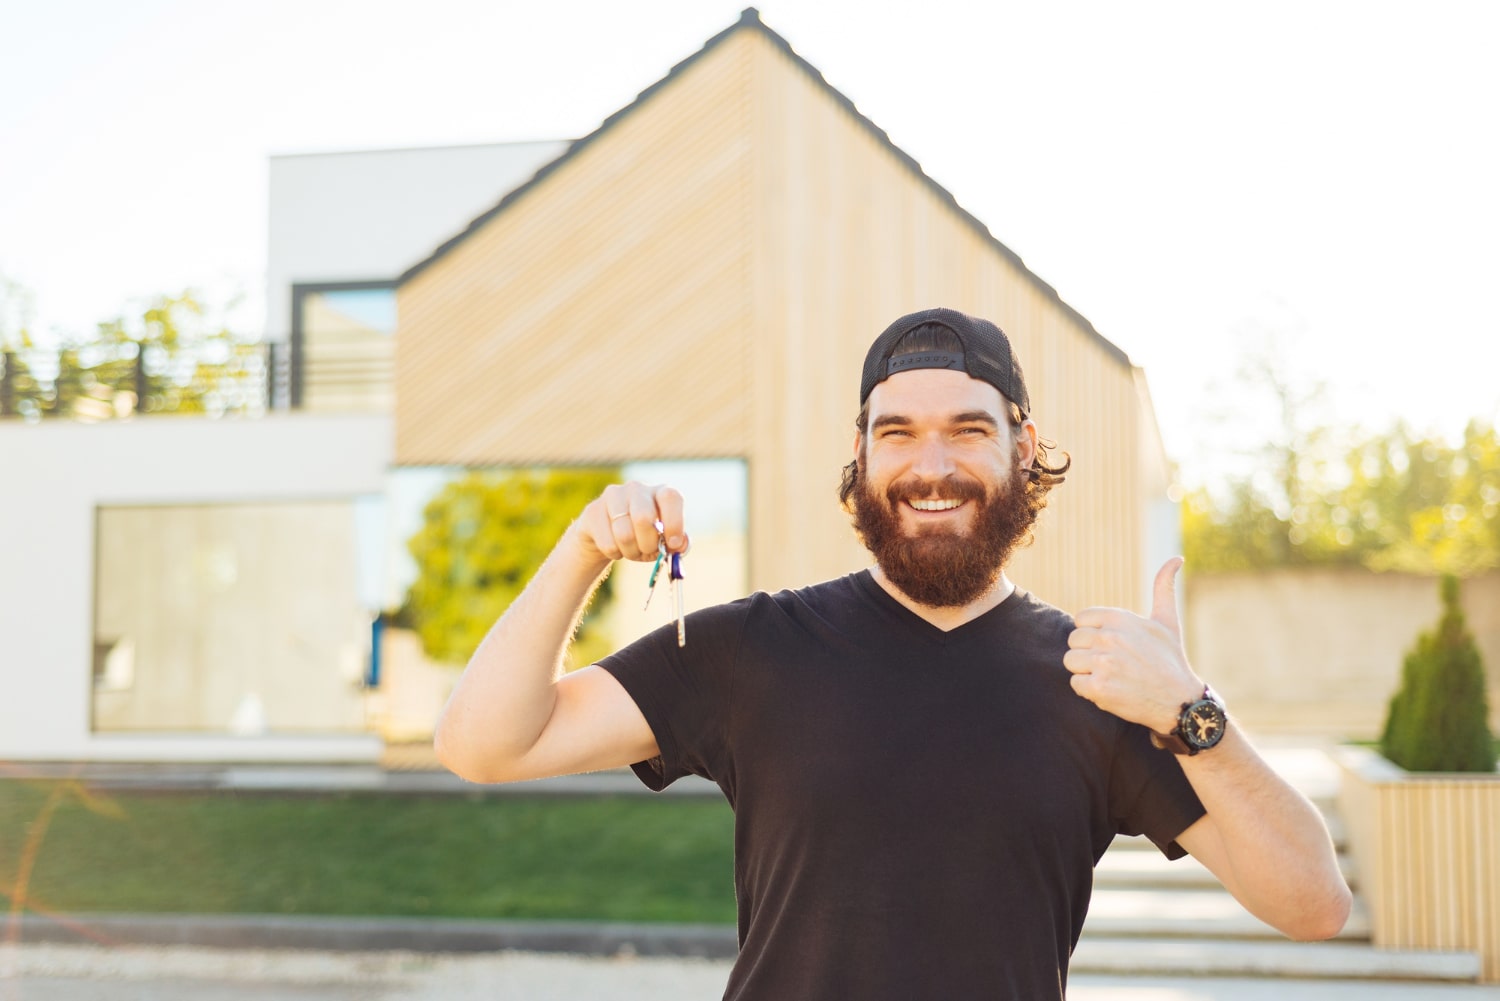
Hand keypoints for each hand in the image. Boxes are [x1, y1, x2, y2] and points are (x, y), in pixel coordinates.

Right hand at [572, 482, 687, 566]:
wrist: (605, 536)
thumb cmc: (641, 537)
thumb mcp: (662, 540)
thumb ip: (675, 543)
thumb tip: (680, 545)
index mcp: (659, 492)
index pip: (671, 497)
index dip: (674, 522)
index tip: (672, 544)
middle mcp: (637, 488)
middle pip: (643, 518)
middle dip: (648, 544)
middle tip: (648, 551)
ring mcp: (613, 496)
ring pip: (624, 534)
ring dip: (631, 552)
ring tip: (632, 550)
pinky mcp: (593, 510)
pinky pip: (608, 543)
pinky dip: (615, 554)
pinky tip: (615, 547)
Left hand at [1064, 557, 1202, 732]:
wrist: (1179, 701)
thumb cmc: (1171, 659)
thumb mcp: (1167, 621)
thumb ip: (1163, 587)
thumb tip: (1176, 558)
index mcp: (1119, 618)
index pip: (1080, 620)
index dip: (1092, 634)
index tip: (1110, 645)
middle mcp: (1109, 637)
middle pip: (1073, 641)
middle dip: (1088, 653)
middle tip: (1112, 663)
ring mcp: (1103, 663)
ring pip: (1071, 662)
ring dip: (1086, 672)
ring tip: (1111, 676)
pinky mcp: (1099, 688)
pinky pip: (1075, 684)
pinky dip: (1089, 690)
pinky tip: (1111, 689)